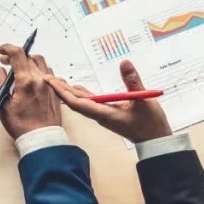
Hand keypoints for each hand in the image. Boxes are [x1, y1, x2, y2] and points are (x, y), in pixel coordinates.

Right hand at [0, 45, 61, 138]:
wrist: (41, 138)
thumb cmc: (22, 126)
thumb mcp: (3, 105)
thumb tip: (1, 71)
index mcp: (27, 82)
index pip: (17, 54)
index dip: (7, 48)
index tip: (1, 50)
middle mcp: (41, 80)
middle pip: (28, 57)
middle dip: (15, 56)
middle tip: (5, 62)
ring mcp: (50, 84)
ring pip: (41, 62)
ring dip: (28, 61)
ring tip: (18, 68)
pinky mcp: (55, 90)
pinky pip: (48, 72)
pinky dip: (38, 69)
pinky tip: (31, 77)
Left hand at [47, 60, 171, 143]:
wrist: (156, 141)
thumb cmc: (151, 124)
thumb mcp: (144, 100)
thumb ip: (133, 82)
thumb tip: (124, 62)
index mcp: (104, 114)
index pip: (78, 103)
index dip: (62, 93)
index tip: (50, 83)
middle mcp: (100, 115)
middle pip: (76, 102)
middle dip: (60, 90)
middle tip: (47, 77)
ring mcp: (104, 115)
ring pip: (82, 103)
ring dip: (69, 92)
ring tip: (57, 80)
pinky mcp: (109, 114)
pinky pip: (91, 103)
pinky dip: (81, 94)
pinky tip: (77, 88)